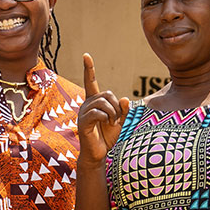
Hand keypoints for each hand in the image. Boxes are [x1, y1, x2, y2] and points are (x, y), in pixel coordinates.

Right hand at [77, 52, 130, 166]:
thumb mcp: (120, 121)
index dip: (88, 69)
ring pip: (103, 102)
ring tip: (112, 123)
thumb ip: (124, 110)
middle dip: (116, 105)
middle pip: (106, 93)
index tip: (86, 55)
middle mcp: (86, 104)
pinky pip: (97, 112)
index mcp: (94, 101)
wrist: (98, 154)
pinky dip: (106, 117)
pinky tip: (106, 124)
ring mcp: (83, 113)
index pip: (91, 82)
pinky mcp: (83, 122)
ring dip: (112, 113)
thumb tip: (125, 98)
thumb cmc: (107, 137)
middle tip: (117, 118)